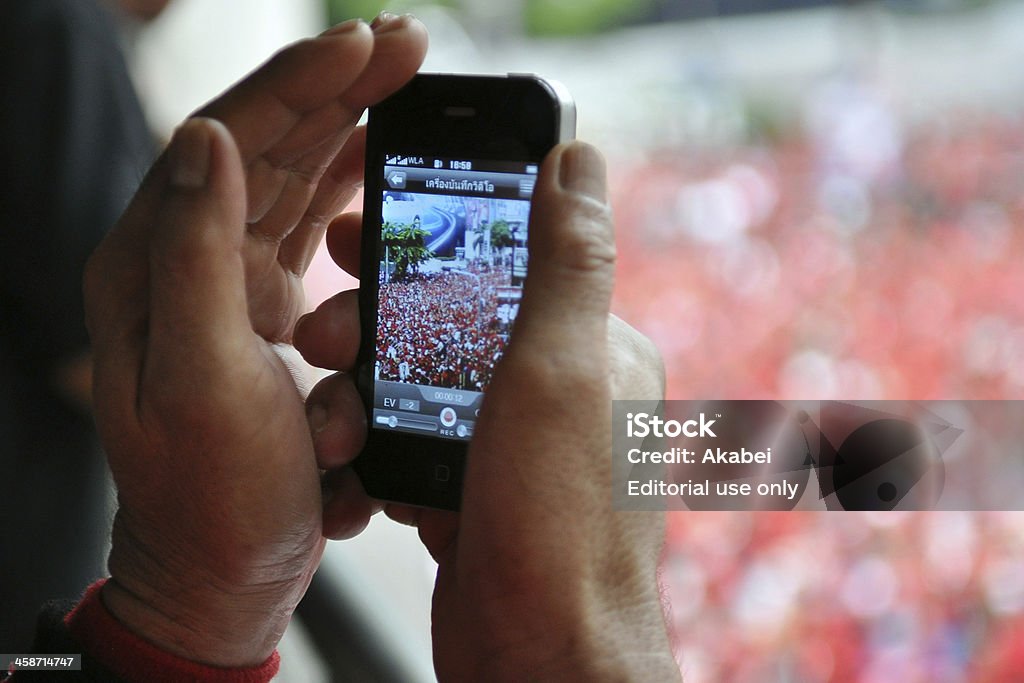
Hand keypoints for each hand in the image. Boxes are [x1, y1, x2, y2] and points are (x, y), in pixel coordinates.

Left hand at [83, 15, 426, 666]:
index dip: (298, 83)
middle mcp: (187, 260)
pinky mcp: (269, 308)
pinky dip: (350, 182)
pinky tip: (379, 157)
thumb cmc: (212, 492)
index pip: (229, 141)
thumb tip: (209, 138)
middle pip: (268, 145)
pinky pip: (311, 226)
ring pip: (294, 175)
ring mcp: (230, 281)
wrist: (225, 568)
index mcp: (153, 263)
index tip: (364, 41)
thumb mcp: (201, 379)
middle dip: (337, 84)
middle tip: (405, 43)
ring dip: (348, 120)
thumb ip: (196, 254)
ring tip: (401, 77)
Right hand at [299, 143, 678, 680]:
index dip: (435, 234)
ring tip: (331, 412)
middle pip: (454, 320)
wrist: (538, 661)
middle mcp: (558, 390)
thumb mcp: (559, 372)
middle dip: (381, 318)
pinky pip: (413, 446)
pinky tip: (355, 467)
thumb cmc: (560, 522)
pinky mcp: (477, 491)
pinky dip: (378, 451)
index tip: (368, 220)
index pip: (511, 258)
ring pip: (422, 385)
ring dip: (367, 391)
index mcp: (593, 348)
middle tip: (323, 324)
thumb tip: (574, 157)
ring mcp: (515, 445)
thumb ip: (566, 263)